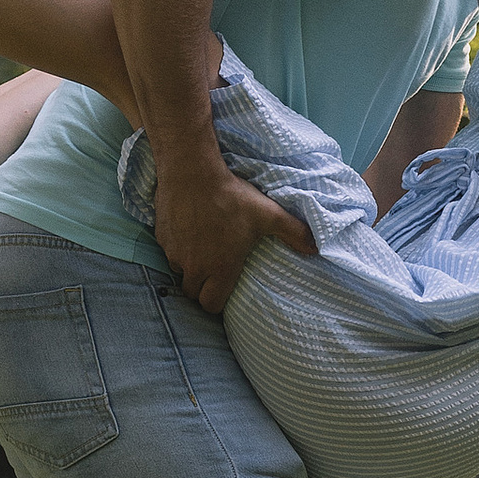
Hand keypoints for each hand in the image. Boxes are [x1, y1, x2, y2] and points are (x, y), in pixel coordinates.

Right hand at [153, 160, 313, 315]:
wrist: (192, 171)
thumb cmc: (232, 195)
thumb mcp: (268, 213)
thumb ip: (293, 232)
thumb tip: (317, 247)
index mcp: (219, 267)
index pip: (211, 305)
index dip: (217, 303)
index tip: (224, 291)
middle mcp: (194, 266)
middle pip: (193, 294)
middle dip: (202, 289)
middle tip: (214, 275)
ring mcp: (174, 252)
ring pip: (180, 273)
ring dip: (190, 269)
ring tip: (203, 252)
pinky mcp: (161, 238)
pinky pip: (169, 253)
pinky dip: (179, 248)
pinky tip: (190, 232)